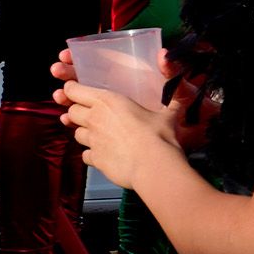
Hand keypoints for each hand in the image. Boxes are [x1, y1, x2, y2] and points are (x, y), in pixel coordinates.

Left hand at [55, 75, 183, 190]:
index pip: (73, 89)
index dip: (71, 90)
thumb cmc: (159, 136)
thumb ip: (172, 100)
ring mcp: (92, 140)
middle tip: (89, 115)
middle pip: (71, 111)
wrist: (154, 166)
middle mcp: (94, 118)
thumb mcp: (167, 113)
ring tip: (98, 135)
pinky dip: (91, 154)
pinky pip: (85, 154)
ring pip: (76, 133)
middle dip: (77, 112)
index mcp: (107, 100)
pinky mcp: (95, 159)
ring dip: (84, 133)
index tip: (74, 91)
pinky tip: (103, 154)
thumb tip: (182, 87)